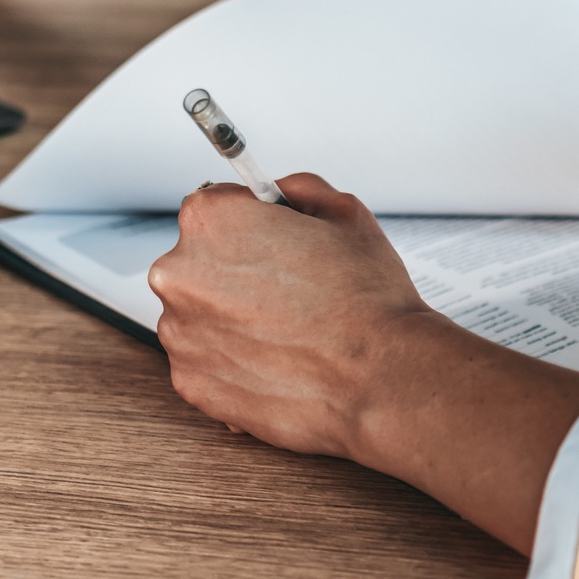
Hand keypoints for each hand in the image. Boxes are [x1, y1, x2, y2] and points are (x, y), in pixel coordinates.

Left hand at [148, 173, 578, 550]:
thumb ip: (303, 193)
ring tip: (299, 333)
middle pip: (202, 260)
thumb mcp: (349, 217)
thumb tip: (285, 192)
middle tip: (296, 291)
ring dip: (236, 320)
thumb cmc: (379, 300)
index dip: (254, 225)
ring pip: (202, 314)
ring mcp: (186, 334)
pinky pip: (206, 363)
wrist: (392, 382)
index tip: (272, 240)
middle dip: (244, 272)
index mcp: (218, 221)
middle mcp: (188, 273)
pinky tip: (289, 364)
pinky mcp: (195, 386)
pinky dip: (237, 365)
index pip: (213, 204)